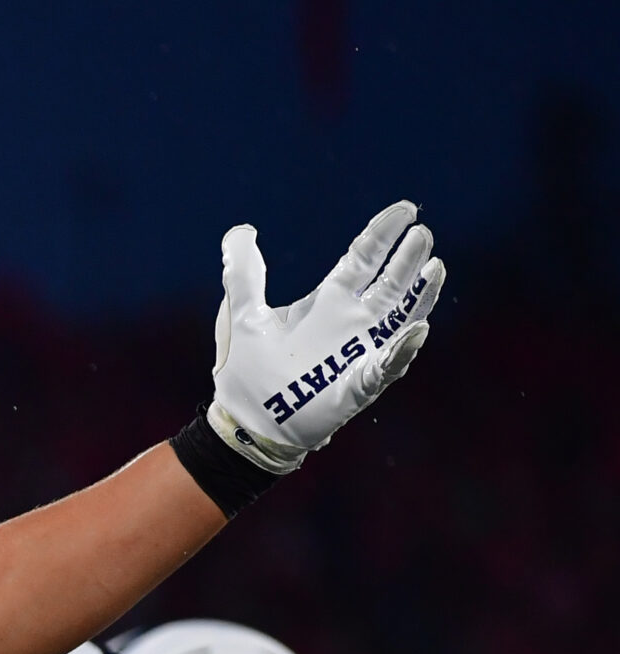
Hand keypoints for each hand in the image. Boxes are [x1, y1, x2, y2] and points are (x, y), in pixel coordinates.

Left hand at [205, 200, 444, 473]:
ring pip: (400, 317)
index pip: (363, 258)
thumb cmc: (245, 372)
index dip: (384, 233)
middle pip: (390, 282)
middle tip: (423, 232)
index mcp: (326, 301)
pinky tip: (415, 332)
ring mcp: (358, 352)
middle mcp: (350, 322)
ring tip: (434, 267)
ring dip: (419, 294)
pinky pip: (388, 366)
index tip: (407, 209)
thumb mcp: (241, 314)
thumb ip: (243, 274)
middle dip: (407, 258)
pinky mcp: (358, 384)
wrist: (244, 424)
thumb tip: (242, 231)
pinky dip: (402, 350)